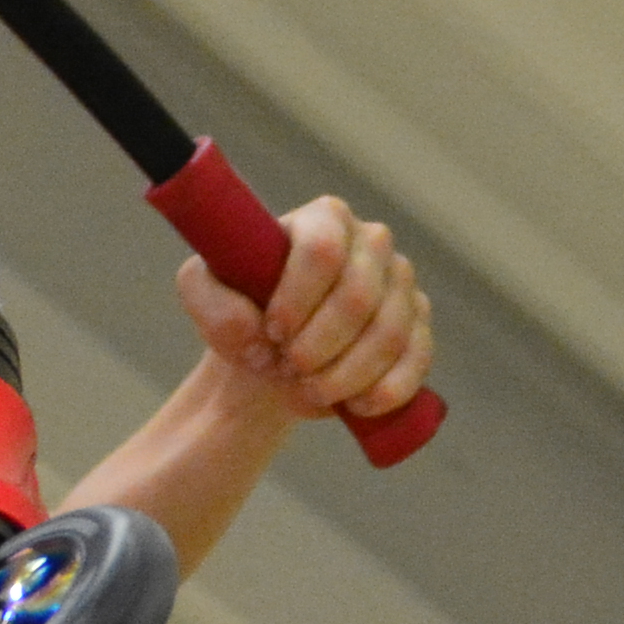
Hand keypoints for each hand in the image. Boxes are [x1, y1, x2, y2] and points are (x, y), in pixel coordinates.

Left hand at [176, 198, 432, 428]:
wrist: (273, 356)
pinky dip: (384, 391)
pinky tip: (353, 405)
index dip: (298, 297)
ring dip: (345, 376)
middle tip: (288, 368)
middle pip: (359, 296)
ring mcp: (402, 287)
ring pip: (388, 335)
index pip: (323, 249)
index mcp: (325, 218)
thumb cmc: (242, 313)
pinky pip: (416, 362)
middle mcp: (373, 243)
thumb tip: (255, 333)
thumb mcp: (204, 295)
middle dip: (319, 346)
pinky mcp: (420, 331)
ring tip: (309, 392)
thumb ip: (210, 300)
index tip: (272, 331)